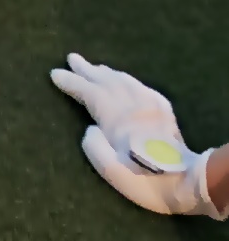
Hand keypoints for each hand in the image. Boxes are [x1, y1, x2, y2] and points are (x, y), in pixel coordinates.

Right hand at [49, 54, 224, 217]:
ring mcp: (151, 107)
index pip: (90, 93)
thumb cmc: (143, 180)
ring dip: (107, 72)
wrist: (185, 182)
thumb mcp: (110, 170)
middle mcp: (134, 107)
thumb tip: (90, 129)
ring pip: (125, 82)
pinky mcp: (164, 112)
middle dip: (87, 70)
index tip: (55, 73)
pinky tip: (125, 81)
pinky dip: (128, 80)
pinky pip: (142, 88)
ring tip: (94, 67)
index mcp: (118, 120)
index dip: (72, 83)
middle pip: (107, 82)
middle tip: (71, 58)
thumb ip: (93, 146)